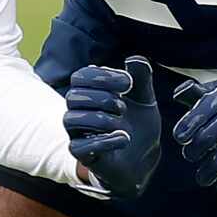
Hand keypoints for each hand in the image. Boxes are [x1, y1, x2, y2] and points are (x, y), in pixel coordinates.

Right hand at [65, 55, 161, 199]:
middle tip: (124, 107)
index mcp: (89, 93)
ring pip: (72, 119)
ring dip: (101, 119)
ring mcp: (77, 133)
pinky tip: (124, 138)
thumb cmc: (137, 124)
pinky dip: (104, 141)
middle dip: (102, 98)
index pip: (81, 76)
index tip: (128, 83)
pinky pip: (80, 147)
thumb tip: (135, 59)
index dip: (103, 76)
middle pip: (74, 96)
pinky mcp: (83, 154)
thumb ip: (141, 79)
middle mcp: (78, 111)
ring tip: (122, 124)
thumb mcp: (144, 99)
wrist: (143, 158)